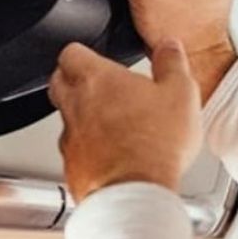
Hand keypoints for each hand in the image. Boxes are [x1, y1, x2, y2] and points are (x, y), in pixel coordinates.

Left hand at [49, 39, 201, 202]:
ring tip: (107, 122)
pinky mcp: (71, 166)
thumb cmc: (155, 144)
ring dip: (80, 116)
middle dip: (72, 80)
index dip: (82, 53)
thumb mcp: (180, 93)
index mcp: (97, 80)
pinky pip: (72, 151)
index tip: (94, 57)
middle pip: (58, 82)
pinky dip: (85, 149)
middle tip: (95, 86)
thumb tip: (169, 46)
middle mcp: (75, 106)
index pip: (71, 53)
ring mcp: (70, 137)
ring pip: (65, 118)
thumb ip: (171, 63)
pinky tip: (107, 155)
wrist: (135, 192)